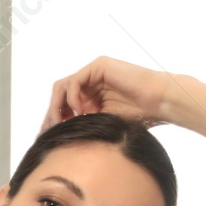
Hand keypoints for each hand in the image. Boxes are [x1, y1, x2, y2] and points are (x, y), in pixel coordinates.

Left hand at [40, 56, 176, 133]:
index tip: (45, 138)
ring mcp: (94, 72)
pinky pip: (74, 81)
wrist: (161, 103)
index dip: (52, 120)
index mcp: (91, 96)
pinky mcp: (99, 66)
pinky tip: (79, 113)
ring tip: (61, 123)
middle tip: (48, 132)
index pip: (63, 105)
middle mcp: (90, 82)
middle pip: (59, 95)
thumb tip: (56, 139)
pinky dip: (71, 98)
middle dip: (51, 114)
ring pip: (62, 86)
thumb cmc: (139, 117)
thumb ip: (82, 124)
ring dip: (57, 106)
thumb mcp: (102, 124)